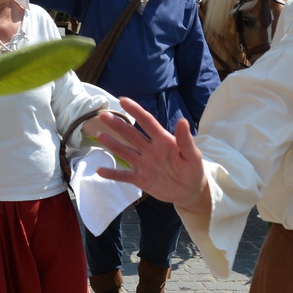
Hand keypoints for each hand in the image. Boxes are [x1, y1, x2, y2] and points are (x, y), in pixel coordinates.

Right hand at [87, 98, 209, 211]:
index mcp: (162, 140)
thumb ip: (185, 140)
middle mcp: (149, 149)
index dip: (136, 111)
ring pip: (125, 152)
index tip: (123, 100)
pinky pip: (124, 176)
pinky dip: (112, 174)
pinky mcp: (140, 179)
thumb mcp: (192, 155)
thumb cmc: (193, 169)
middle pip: (131, 135)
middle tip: (103, 115)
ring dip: (113, 144)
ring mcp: (143, 164)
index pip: (147, 122)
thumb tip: (182, 120)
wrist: (190, 191)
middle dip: (118, 125)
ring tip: (100, 136)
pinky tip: (100, 171)